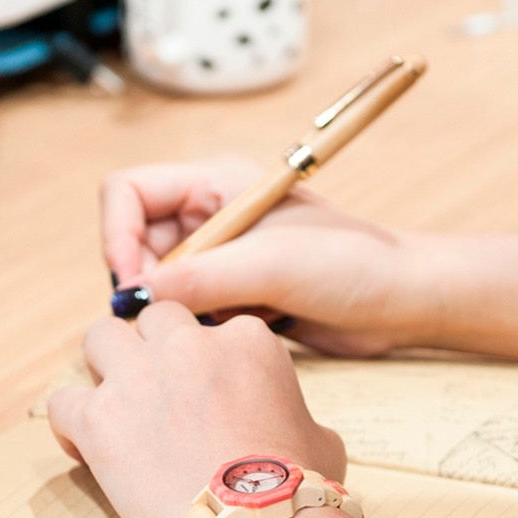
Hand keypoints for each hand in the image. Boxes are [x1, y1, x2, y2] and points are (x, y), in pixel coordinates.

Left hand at [46, 302, 345, 517]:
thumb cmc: (298, 489)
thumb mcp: (322, 440)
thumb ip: (297, 415)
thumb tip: (296, 430)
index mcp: (247, 341)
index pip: (218, 331)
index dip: (209, 363)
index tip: (208, 396)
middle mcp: (189, 346)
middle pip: (156, 320)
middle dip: (154, 348)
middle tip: (158, 390)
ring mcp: (139, 378)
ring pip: (100, 337)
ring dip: (105, 365)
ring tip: (115, 404)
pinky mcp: (98, 419)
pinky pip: (62, 400)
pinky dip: (71, 422)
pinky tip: (85, 447)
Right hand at [100, 155, 433, 356]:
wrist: (401, 302)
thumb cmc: (352, 264)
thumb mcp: (273, 264)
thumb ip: (201, 276)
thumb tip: (135, 297)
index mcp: (215, 182)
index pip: (127, 191)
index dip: (117, 235)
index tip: (135, 284)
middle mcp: (212, 215)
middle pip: (137, 243)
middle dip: (145, 282)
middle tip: (167, 318)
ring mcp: (225, 256)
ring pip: (162, 284)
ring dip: (174, 310)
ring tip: (214, 325)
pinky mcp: (238, 294)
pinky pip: (191, 312)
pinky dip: (199, 328)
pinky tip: (234, 335)